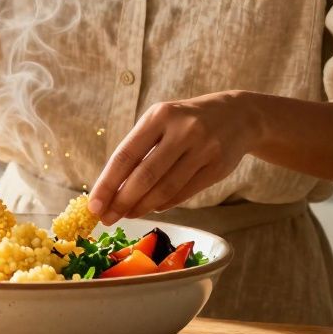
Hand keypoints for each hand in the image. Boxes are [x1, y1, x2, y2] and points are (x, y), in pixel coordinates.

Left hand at [87, 91, 261, 223]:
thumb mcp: (161, 121)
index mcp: (159, 116)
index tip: (94, 205)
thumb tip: (110, 189)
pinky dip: (164, 204)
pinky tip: (152, 207)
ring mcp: (203, 149)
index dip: (107, 184)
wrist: (238, 115)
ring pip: (165, 188)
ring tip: (127, 215)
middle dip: (122, 201)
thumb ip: (138, 149)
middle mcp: (182, 130)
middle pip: (145, 175)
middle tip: (107, 218)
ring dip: (142, 206)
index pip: (125, 155)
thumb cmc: (186, 121)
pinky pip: (184, 193)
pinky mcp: (218, 167)